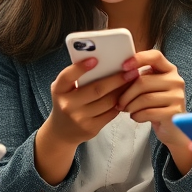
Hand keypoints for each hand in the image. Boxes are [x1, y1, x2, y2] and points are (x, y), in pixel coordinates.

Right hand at [34, 58, 131, 184]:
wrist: (62, 132)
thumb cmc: (67, 102)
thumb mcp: (65, 89)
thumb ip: (77, 77)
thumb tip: (103, 62)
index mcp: (59, 90)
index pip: (67, 76)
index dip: (80, 68)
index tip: (95, 59)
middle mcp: (67, 105)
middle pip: (96, 89)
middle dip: (116, 79)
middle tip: (131, 71)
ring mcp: (79, 118)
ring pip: (108, 102)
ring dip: (122, 90)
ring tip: (132, 81)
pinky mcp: (91, 128)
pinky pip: (111, 113)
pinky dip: (120, 103)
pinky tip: (127, 95)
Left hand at [117, 50, 187, 145]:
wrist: (172, 126)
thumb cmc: (156, 104)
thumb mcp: (149, 87)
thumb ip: (138, 77)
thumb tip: (118, 73)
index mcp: (169, 69)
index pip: (155, 56)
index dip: (138, 59)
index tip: (123, 66)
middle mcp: (176, 80)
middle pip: (143, 82)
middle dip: (126, 94)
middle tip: (119, 103)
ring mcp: (178, 96)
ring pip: (145, 98)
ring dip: (130, 106)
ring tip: (126, 110)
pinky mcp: (175, 112)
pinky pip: (149, 112)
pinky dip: (137, 116)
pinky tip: (135, 116)